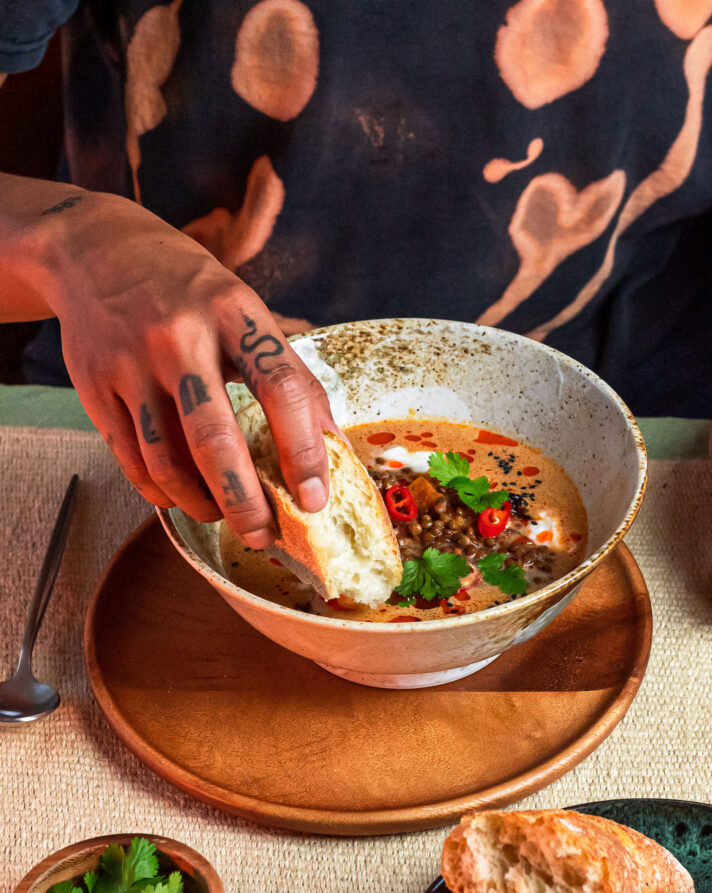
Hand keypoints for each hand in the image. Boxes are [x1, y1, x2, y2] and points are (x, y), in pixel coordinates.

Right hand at [41, 190, 333, 546]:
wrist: (92, 249)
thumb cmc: (187, 287)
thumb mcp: (243, 307)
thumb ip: (286, 369)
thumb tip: (331, 440)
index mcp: (233, 311)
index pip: (281, 388)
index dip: (304, 451)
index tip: (315, 498)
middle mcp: (179, 336)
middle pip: (215, 438)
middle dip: (246, 501)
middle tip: (265, 535)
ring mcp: (131, 363)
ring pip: (167, 460)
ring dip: (202, 503)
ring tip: (225, 516)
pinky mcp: (95, 387)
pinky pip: (131, 459)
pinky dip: (161, 491)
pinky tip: (183, 498)